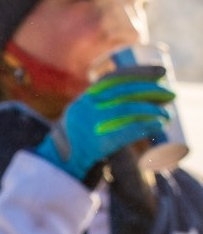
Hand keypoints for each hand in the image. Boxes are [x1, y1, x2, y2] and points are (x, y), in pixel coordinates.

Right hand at [42, 67, 178, 182]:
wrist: (60, 161)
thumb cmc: (78, 137)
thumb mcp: (85, 113)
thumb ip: (103, 102)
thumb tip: (139, 94)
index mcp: (87, 97)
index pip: (116, 77)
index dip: (141, 72)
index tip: (162, 72)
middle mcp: (88, 106)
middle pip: (125, 92)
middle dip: (152, 91)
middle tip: (171, 94)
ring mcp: (91, 123)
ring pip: (128, 110)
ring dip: (152, 111)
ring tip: (167, 114)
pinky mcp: (99, 141)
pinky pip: (127, 131)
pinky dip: (144, 127)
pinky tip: (158, 127)